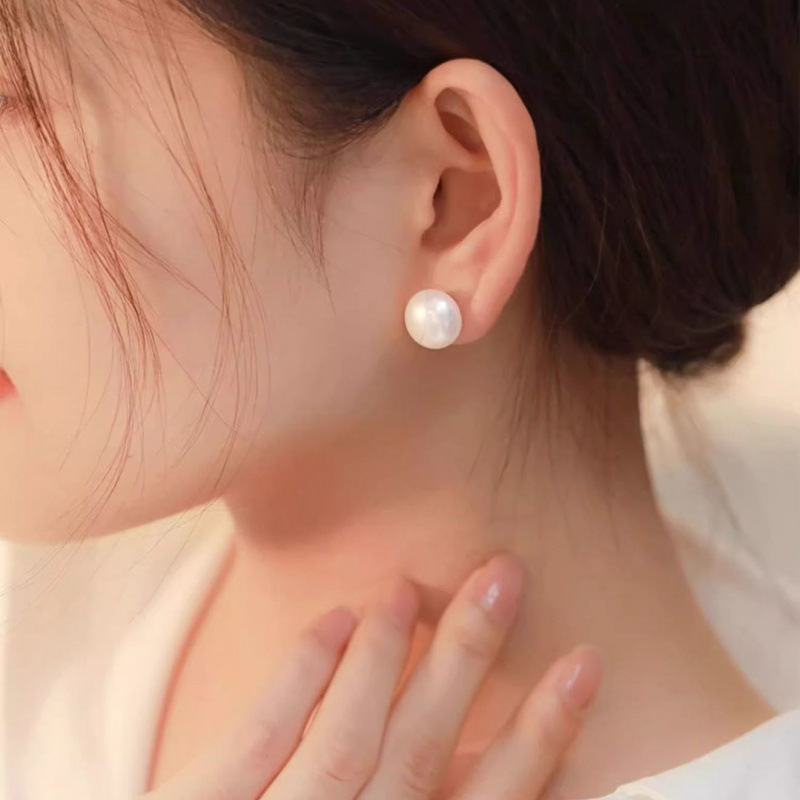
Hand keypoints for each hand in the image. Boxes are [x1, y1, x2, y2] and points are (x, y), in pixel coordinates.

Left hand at [143, 552, 602, 799]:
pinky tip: (332, 618)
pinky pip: (257, 738)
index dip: (543, 735)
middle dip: (465, 661)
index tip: (581, 663)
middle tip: (501, 575)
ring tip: (408, 587)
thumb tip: (505, 762)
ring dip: (381, 656)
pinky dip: (299, 675)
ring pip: (343, 738)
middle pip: (419, 751)